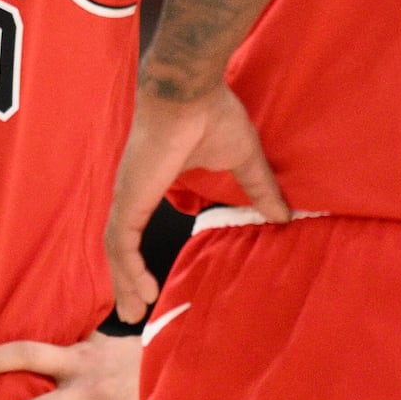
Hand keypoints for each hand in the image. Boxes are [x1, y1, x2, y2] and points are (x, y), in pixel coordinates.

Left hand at [106, 79, 286, 321]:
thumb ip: (259, 188)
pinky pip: (120, 241)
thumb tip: (284, 215)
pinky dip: (127, 268)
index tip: (148, 283)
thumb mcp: (242, 159)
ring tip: (133, 311)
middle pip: (121, 244)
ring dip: (124, 280)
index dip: (138, 254)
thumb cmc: (212, 114)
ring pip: (116, 248)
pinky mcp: (131, 196)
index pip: (137, 225)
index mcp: (153, 181)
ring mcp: (129, 193)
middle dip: (124, 278)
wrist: (190, 88)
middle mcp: (134, 190)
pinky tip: (139, 291)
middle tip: (132, 311)